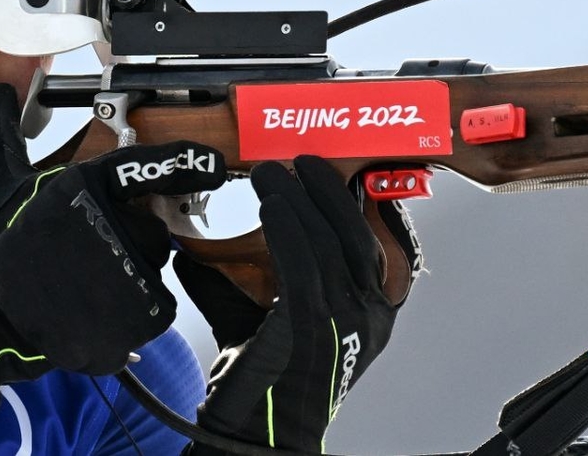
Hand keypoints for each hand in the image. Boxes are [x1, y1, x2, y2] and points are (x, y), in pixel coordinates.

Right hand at [0, 84, 225, 405]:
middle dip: (127, 237)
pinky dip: (133, 311)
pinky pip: (155, 306)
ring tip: (84, 284)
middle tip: (84, 255)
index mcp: (84, 183)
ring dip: (129, 274)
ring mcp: (125, 269)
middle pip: (150, 226)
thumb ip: (6, 133)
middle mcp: (111, 222)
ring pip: (152, 265)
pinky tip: (95, 309)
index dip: (182, 164)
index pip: (143, 168)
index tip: (211, 164)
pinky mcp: (133, 314)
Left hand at [177, 156, 419, 452]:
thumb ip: (243, 275)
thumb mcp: (257, 313)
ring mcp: (346, 323)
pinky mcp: (310, 328)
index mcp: (372, 314)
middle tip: (303, 160)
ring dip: (301, 200)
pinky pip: (304, 268)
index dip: (372, 206)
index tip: (349, 173)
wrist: (256, 431)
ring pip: (331, 245)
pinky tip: (271, 205)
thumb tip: (197, 239)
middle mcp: (370, 317)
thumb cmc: (260, 373)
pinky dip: (288, 230)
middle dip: (330, 191)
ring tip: (273, 171)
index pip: (389, 249)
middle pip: (359, 235)